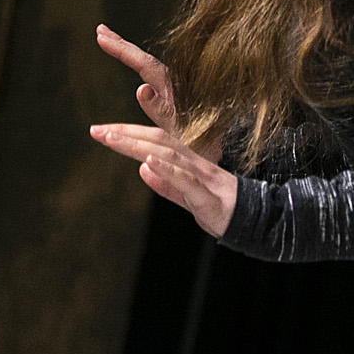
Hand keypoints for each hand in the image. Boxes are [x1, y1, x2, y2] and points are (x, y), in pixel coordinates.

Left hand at [91, 25, 234, 235]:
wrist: (256, 222)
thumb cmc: (222, 208)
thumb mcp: (187, 196)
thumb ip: (165, 184)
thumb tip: (142, 168)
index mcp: (189, 162)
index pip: (156, 141)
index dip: (129, 133)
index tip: (101, 130)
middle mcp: (195, 163)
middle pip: (158, 141)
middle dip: (125, 134)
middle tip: (96, 130)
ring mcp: (202, 178)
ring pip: (168, 155)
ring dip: (138, 145)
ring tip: (112, 139)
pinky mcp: (207, 197)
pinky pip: (186, 180)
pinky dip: (167, 170)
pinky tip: (148, 161)